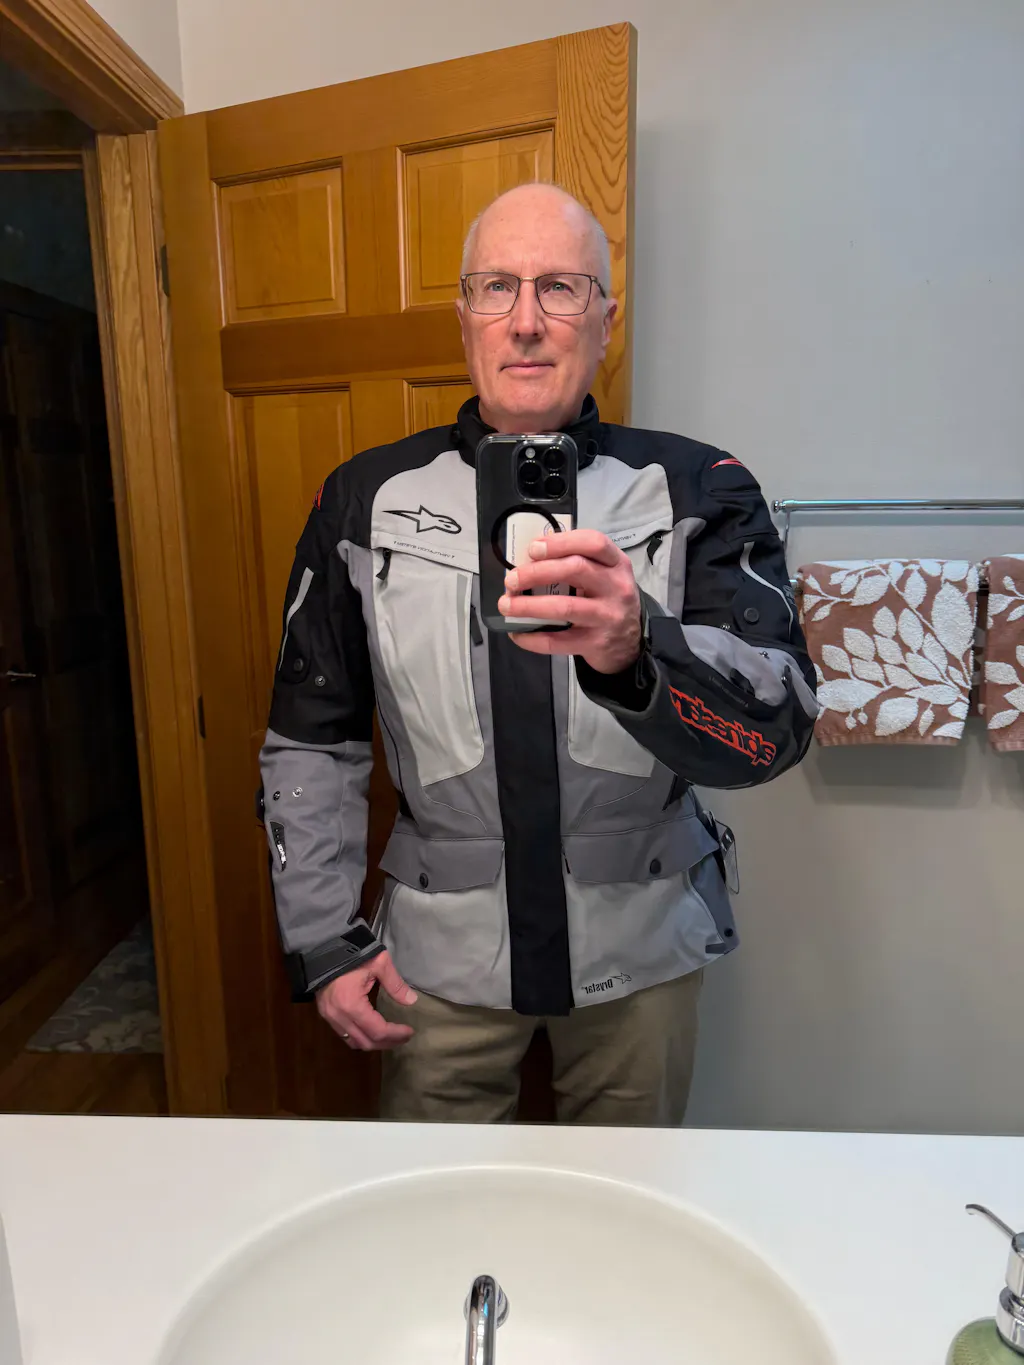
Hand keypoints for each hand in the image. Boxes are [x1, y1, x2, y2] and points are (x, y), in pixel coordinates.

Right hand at [316, 951, 416, 1050]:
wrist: (322, 944)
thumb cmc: (353, 953)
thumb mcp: (379, 963)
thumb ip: (395, 984)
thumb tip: (411, 1000)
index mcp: (352, 1005)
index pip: (377, 1031)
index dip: (396, 1034)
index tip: (410, 1032)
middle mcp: (338, 1017)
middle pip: (365, 1042)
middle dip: (386, 1043)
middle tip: (403, 1038)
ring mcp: (329, 1017)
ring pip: (353, 1042)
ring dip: (373, 1043)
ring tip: (390, 1037)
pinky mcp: (325, 1013)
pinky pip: (344, 1034)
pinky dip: (360, 1037)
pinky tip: (371, 1030)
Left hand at [498, 529, 641, 673]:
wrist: (630, 643)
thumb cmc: (608, 601)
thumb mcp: (604, 576)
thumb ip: (577, 564)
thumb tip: (529, 561)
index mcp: (616, 564)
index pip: (593, 543)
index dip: (560, 542)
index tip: (533, 548)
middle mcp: (616, 587)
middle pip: (575, 569)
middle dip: (536, 572)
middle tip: (512, 579)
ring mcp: (607, 617)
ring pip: (564, 607)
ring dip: (529, 605)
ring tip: (506, 605)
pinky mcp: (595, 643)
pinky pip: (558, 641)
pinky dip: (532, 637)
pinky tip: (517, 633)